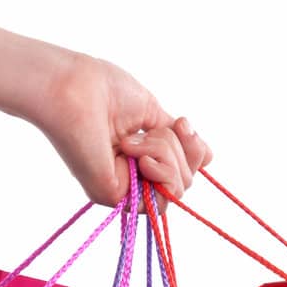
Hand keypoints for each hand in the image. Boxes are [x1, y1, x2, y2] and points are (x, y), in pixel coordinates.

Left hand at [34, 50, 211, 206]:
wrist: (76, 88)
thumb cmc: (105, 90)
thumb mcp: (154, 114)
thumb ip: (178, 139)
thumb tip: (209, 157)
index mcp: (140, 157)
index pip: (185, 169)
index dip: (194, 149)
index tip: (182, 123)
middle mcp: (133, 177)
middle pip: (186, 180)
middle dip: (179, 149)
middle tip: (150, 129)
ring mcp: (124, 190)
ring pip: (178, 188)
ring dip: (167, 154)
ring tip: (135, 137)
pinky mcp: (116, 197)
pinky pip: (162, 196)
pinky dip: (159, 166)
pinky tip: (135, 150)